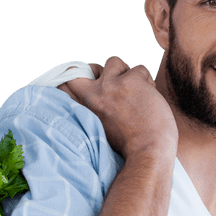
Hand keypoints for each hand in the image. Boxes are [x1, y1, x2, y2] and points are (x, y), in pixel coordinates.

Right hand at [56, 55, 177, 160]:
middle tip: (112, 83)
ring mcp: (110, 85)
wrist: (148, 152)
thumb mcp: (103, 127)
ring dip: (126, 74)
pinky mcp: (130, 80)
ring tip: (137, 94)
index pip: (65, 84)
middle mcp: (92, 95)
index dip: (73, 78)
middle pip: (81, 68)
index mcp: (84, 110)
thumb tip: (100, 84)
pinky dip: (147, 82)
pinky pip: (139, 69)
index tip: (84, 81)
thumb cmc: (130, 146)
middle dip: (94, 70)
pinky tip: (150, 100)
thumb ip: (97, 108)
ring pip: (114, 62)